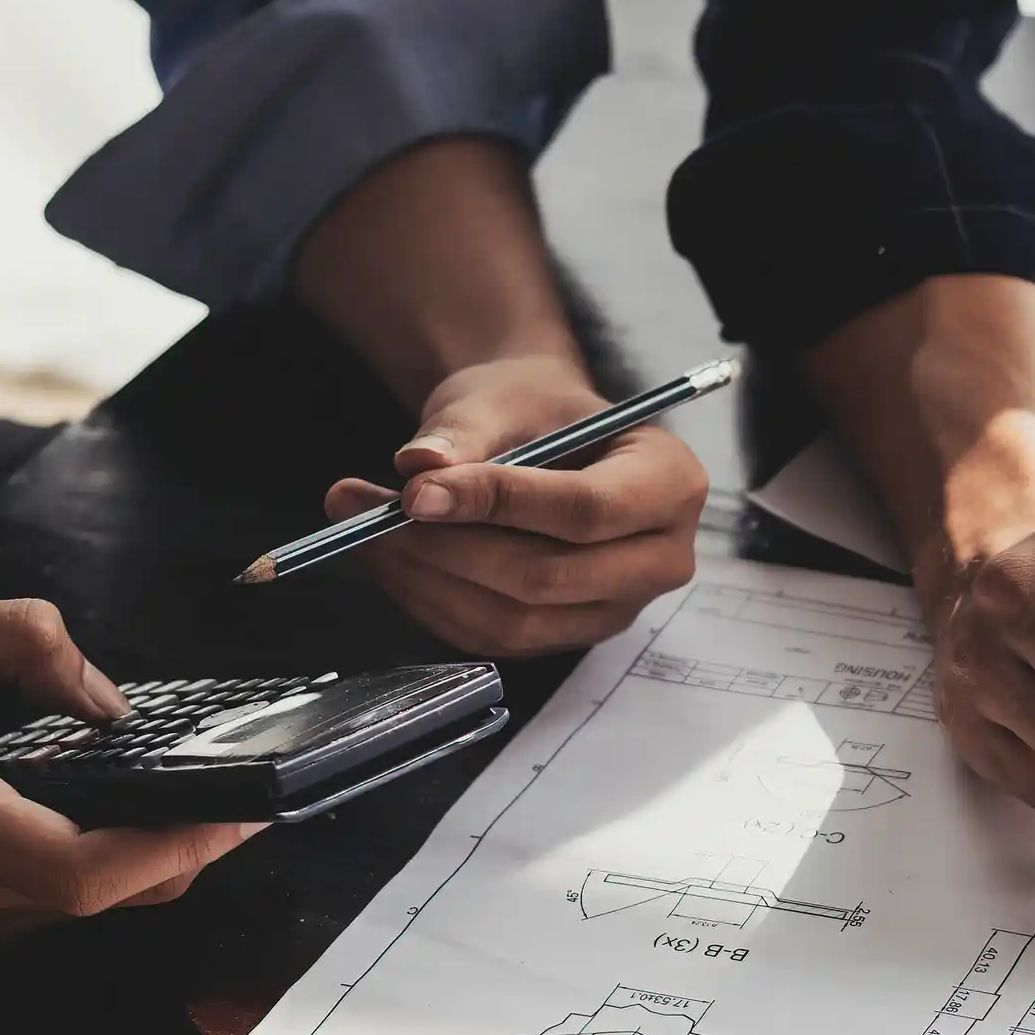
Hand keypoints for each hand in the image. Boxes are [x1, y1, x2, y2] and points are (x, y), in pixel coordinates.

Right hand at [0, 601, 264, 931]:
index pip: (81, 872)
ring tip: (196, 795)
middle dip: (190, 849)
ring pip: (85, 907)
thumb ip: (13, 643)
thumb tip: (104, 696)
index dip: (172, 847)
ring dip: (149, 859)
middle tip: (248, 796)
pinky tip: (116, 811)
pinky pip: (50, 904)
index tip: (233, 808)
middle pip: (106, 897)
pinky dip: (99, 864)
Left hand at [323, 354, 706, 654]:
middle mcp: (660, 559)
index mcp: (671, 484)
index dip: (498, 505)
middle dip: (447, 549)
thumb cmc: (536, 408)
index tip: (415, 491)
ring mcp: (616, 608)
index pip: (586, 510)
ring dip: (425, 580)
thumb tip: (418, 468)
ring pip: (513, 619)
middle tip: (370, 512)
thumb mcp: (505, 396)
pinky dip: (430, 602)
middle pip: (548, 577)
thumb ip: (465, 431)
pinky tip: (390, 558)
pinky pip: (492, 638)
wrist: (542, 434)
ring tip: (363, 527)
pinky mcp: (568, 635)